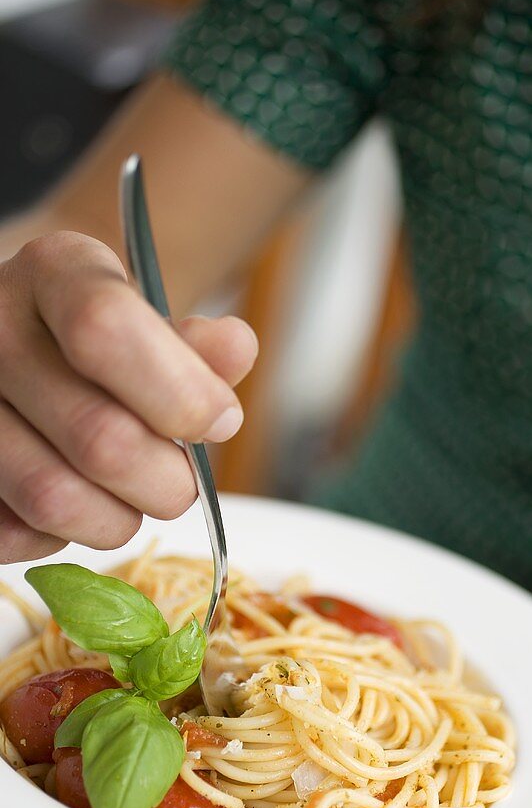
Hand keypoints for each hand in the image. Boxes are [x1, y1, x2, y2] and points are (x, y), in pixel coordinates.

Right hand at [0, 231, 256, 562]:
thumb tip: (235, 350)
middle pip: (98, 437)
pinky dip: (65, 536)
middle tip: (183, 478)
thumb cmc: (108, 344)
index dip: (181, 394)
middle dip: (170, 480)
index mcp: (53, 271)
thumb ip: (199, 348)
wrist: (33, 347)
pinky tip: (82, 498)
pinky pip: (18, 534)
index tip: (221, 422)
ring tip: (135, 495)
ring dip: (120, 517)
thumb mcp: (156, 324)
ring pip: (53, 497)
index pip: (105, 329)